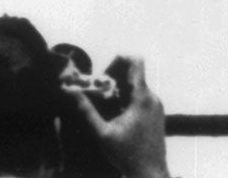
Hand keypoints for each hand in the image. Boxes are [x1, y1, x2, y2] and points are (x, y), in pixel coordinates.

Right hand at [62, 56, 171, 177]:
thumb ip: (86, 111)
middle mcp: (152, 97)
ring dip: (120, 90)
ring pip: (138, 86)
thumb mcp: (102, 133)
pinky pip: (143, 97)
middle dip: (115, 78)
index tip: (103, 74)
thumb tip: (70, 92)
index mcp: (142, 97)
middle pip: (134, 74)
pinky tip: (116, 115)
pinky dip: (128, 99)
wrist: (151, 173)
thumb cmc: (126, 155)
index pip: (135, 61)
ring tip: (106, 105)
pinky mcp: (157, 114)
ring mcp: (157, 105)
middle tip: (99, 91)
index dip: (118, 60)